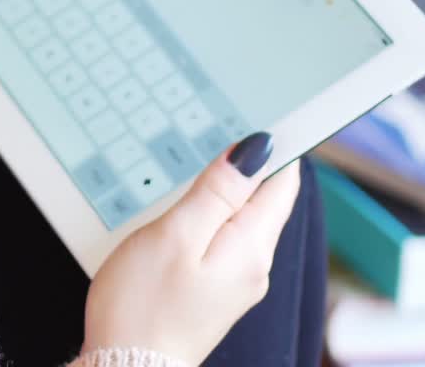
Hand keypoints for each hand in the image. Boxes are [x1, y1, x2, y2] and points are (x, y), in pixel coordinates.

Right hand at [80, 133, 300, 365]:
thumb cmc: (144, 307)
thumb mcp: (176, 235)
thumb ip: (216, 191)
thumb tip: (254, 150)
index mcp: (251, 247)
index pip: (281, 183)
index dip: (273, 146)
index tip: (256, 116)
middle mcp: (253, 265)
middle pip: (264, 200)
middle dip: (247, 165)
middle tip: (223, 129)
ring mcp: (234, 281)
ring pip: (241, 220)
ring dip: (226, 190)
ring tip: (204, 162)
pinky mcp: (211, 292)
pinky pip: (222, 240)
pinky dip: (210, 216)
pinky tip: (188, 210)